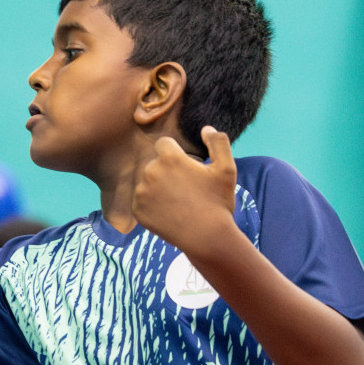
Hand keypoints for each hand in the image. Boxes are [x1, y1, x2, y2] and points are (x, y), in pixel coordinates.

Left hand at [132, 125, 237, 256]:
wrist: (206, 236)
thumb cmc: (218, 202)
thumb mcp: (227, 169)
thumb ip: (218, 143)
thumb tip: (205, 128)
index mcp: (169, 158)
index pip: (163, 144)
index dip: (175, 153)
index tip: (186, 166)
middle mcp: (150, 172)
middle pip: (154, 164)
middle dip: (166, 171)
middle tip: (185, 188)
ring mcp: (141, 192)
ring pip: (146, 182)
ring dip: (157, 187)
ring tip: (177, 202)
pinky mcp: (137, 210)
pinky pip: (141, 201)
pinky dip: (151, 205)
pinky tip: (168, 212)